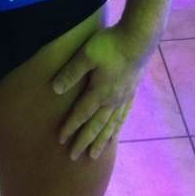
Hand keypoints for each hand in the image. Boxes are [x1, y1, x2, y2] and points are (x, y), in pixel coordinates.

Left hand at [51, 22, 152, 160]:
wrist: (139, 39)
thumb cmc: (110, 45)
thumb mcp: (86, 55)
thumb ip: (71, 72)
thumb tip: (55, 89)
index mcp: (99, 93)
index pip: (81, 114)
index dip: (70, 127)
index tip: (61, 141)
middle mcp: (112, 100)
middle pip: (96, 126)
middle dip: (84, 141)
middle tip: (74, 157)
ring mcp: (124, 97)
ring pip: (111, 125)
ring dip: (101, 140)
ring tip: (95, 154)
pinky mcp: (132, 91)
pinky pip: (123, 115)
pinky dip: (118, 126)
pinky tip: (116, 131)